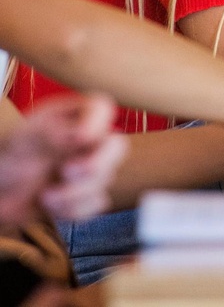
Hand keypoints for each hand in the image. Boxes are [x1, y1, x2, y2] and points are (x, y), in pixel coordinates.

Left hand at [0, 94, 126, 227]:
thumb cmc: (8, 155)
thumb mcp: (23, 139)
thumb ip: (51, 133)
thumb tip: (79, 135)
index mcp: (74, 115)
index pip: (102, 108)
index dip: (98, 123)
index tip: (79, 138)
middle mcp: (88, 139)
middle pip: (117, 146)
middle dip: (96, 165)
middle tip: (66, 172)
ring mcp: (89, 167)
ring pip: (106, 180)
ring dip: (74, 193)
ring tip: (45, 196)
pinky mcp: (86, 194)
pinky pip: (96, 204)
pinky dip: (73, 210)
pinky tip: (51, 206)